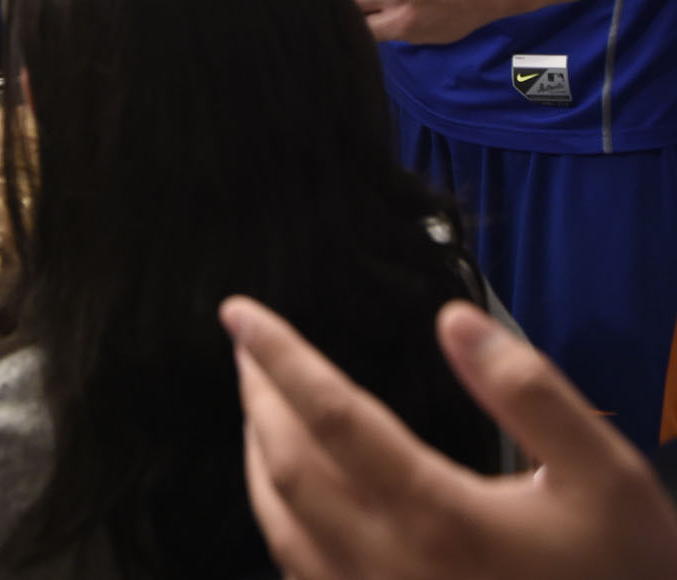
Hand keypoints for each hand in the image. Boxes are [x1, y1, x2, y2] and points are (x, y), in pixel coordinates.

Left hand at [221, 295, 676, 579]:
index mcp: (438, 515)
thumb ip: (529, 391)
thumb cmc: (626, 579)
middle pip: (290, 467)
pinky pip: (302, 572)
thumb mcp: (604, 478)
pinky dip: (279, 517)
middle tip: (244, 345)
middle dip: (257, 396)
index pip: (330, 414)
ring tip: (253, 403)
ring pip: (282, 527)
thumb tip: (453, 321)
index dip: (277, 355)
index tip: (238, 312)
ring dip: (257, 456)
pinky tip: (290, 491)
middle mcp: (390, 567)